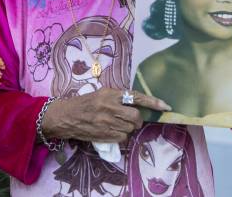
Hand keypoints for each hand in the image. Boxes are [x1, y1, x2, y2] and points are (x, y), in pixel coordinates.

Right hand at [41, 88, 170, 142]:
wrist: (65, 116)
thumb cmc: (84, 103)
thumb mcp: (101, 94)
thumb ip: (118, 98)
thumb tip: (136, 105)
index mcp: (110, 94)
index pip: (136, 97)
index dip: (153, 102)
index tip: (165, 106)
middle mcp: (110, 107)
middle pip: (136, 116)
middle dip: (137, 120)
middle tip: (131, 119)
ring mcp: (107, 123)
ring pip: (129, 129)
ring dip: (127, 128)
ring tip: (116, 124)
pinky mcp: (104, 135)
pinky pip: (122, 138)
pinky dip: (120, 136)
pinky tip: (111, 131)